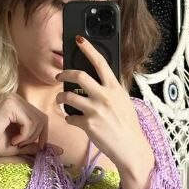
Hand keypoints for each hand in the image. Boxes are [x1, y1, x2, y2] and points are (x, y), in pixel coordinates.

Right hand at [0, 93, 63, 160]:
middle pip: (43, 117)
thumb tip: (60, 151)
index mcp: (19, 105)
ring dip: (29, 136)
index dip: (43, 133)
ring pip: (37, 120)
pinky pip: (29, 121)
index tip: (38, 146)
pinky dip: (24, 135)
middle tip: (21, 144)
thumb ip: (39, 144)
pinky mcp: (9, 105)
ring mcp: (12, 100)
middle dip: (36, 136)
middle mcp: (16, 98)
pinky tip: (13, 139)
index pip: (43, 117)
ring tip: (16, 142)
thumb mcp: (23, 145)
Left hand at [55, 36, 154, 175]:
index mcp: (115, 87)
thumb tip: (98, 82)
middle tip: (59, 76)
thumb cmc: (127, 124)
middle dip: (64, 74)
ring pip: (68, 97)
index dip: (88, 49)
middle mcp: (104, 96)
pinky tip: (73, 120)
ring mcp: (95, 110)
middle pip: (79, 76)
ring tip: (61, 100)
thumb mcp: (123, 101)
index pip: (100, 63)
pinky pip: (70, 117)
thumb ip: (111, 90)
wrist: (130, 147)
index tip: (79, 40)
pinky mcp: (87, 124)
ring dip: (61, 98)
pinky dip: (69, 118)